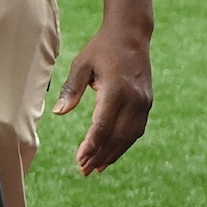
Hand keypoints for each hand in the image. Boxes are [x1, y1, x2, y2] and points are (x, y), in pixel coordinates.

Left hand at [53, 24, 153, 173]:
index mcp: (116, 90)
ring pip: (130, 137)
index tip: (80, 159)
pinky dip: (124, 144)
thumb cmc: (101, 49)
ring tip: (97, 168)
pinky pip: (136, 130)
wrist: (131, 36)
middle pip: (117, 136)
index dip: (91, 145)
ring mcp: (144, 103)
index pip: (103, 126)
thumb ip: (71, 89)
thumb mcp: (82, 64)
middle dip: (100, 155)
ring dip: (114, 154)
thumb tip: (58, 112)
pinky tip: (112, 153)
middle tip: (84, 170)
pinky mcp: (147, 103)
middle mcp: (134, 100)